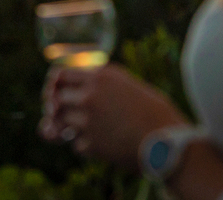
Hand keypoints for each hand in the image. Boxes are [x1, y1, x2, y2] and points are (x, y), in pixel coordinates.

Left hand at [39, 64, 187, 167]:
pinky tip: (105, 145)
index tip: (55, 93)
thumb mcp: (127, 86)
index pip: (60, 74)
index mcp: (101, 76)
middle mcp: (90, 95)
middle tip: (65, 116)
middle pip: (56, 99)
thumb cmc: (153, 112)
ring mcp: (87, 120)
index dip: (54, 85)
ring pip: (62, 123)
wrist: (168, 140)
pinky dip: (86, 146)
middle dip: (57, 109)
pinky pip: (76, 145)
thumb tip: (74, 92)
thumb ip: (101, 85)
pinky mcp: (90, 144)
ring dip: (71, 128)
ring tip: (93, 130)